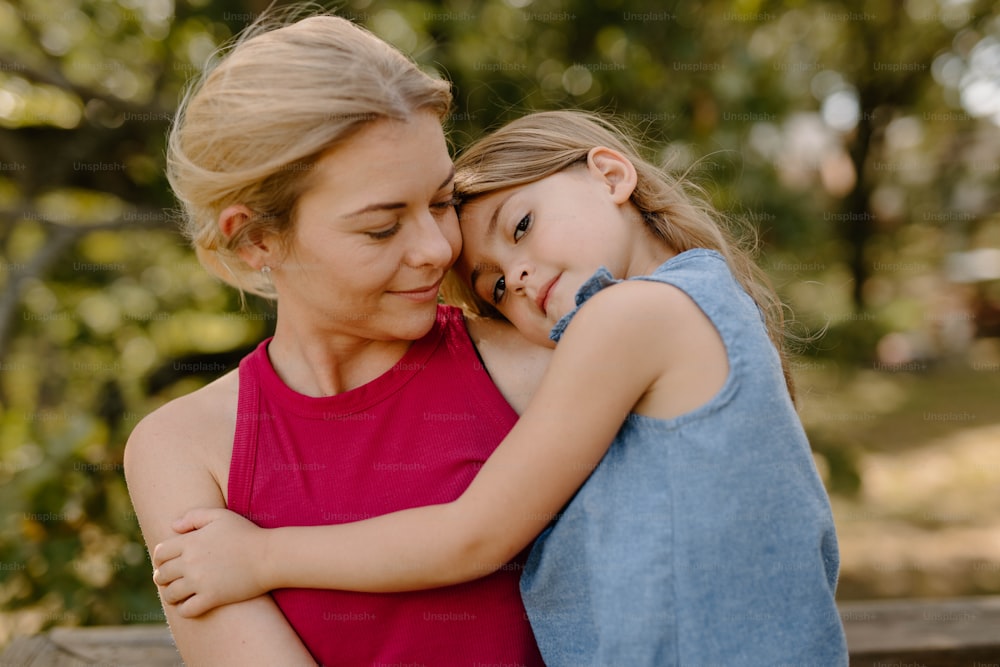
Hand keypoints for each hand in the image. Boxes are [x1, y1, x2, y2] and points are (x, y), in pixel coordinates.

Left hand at [152, 508, 271, 617]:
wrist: (269, 556)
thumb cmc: (246, 533)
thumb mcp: (221, 516)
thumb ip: (194, 516)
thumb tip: (173, 527)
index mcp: (190, 542)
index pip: (160, 553)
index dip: (160, 559)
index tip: (166, 562)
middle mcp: (191, 562)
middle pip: (162, 575)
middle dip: (163, 577)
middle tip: (171, 579)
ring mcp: (200, 582)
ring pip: (170, 594)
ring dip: (171, 595)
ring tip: (177, 594)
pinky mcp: (211, 598)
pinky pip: (186, 610)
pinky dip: (184, 609)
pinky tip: (190, 604)